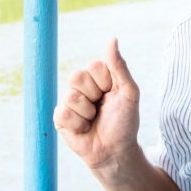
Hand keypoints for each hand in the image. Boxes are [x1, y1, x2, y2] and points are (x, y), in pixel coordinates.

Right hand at [53, 38, 140, 171]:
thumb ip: (119, 66)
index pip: (93, 66)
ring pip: (70, 96)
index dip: (105, 83)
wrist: (116, 152)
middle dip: (93, 96)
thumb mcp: (129, 92)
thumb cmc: (125, 122)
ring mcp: (70, 102)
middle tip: (101, 108)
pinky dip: (78, 125)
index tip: (113, 95)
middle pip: (76, 76)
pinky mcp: (60, 119)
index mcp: (99, 77)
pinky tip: (84, 130)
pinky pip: (63, 113)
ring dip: (87, 113)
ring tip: (93, 121)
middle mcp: (83, 87)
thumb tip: (112, 38)